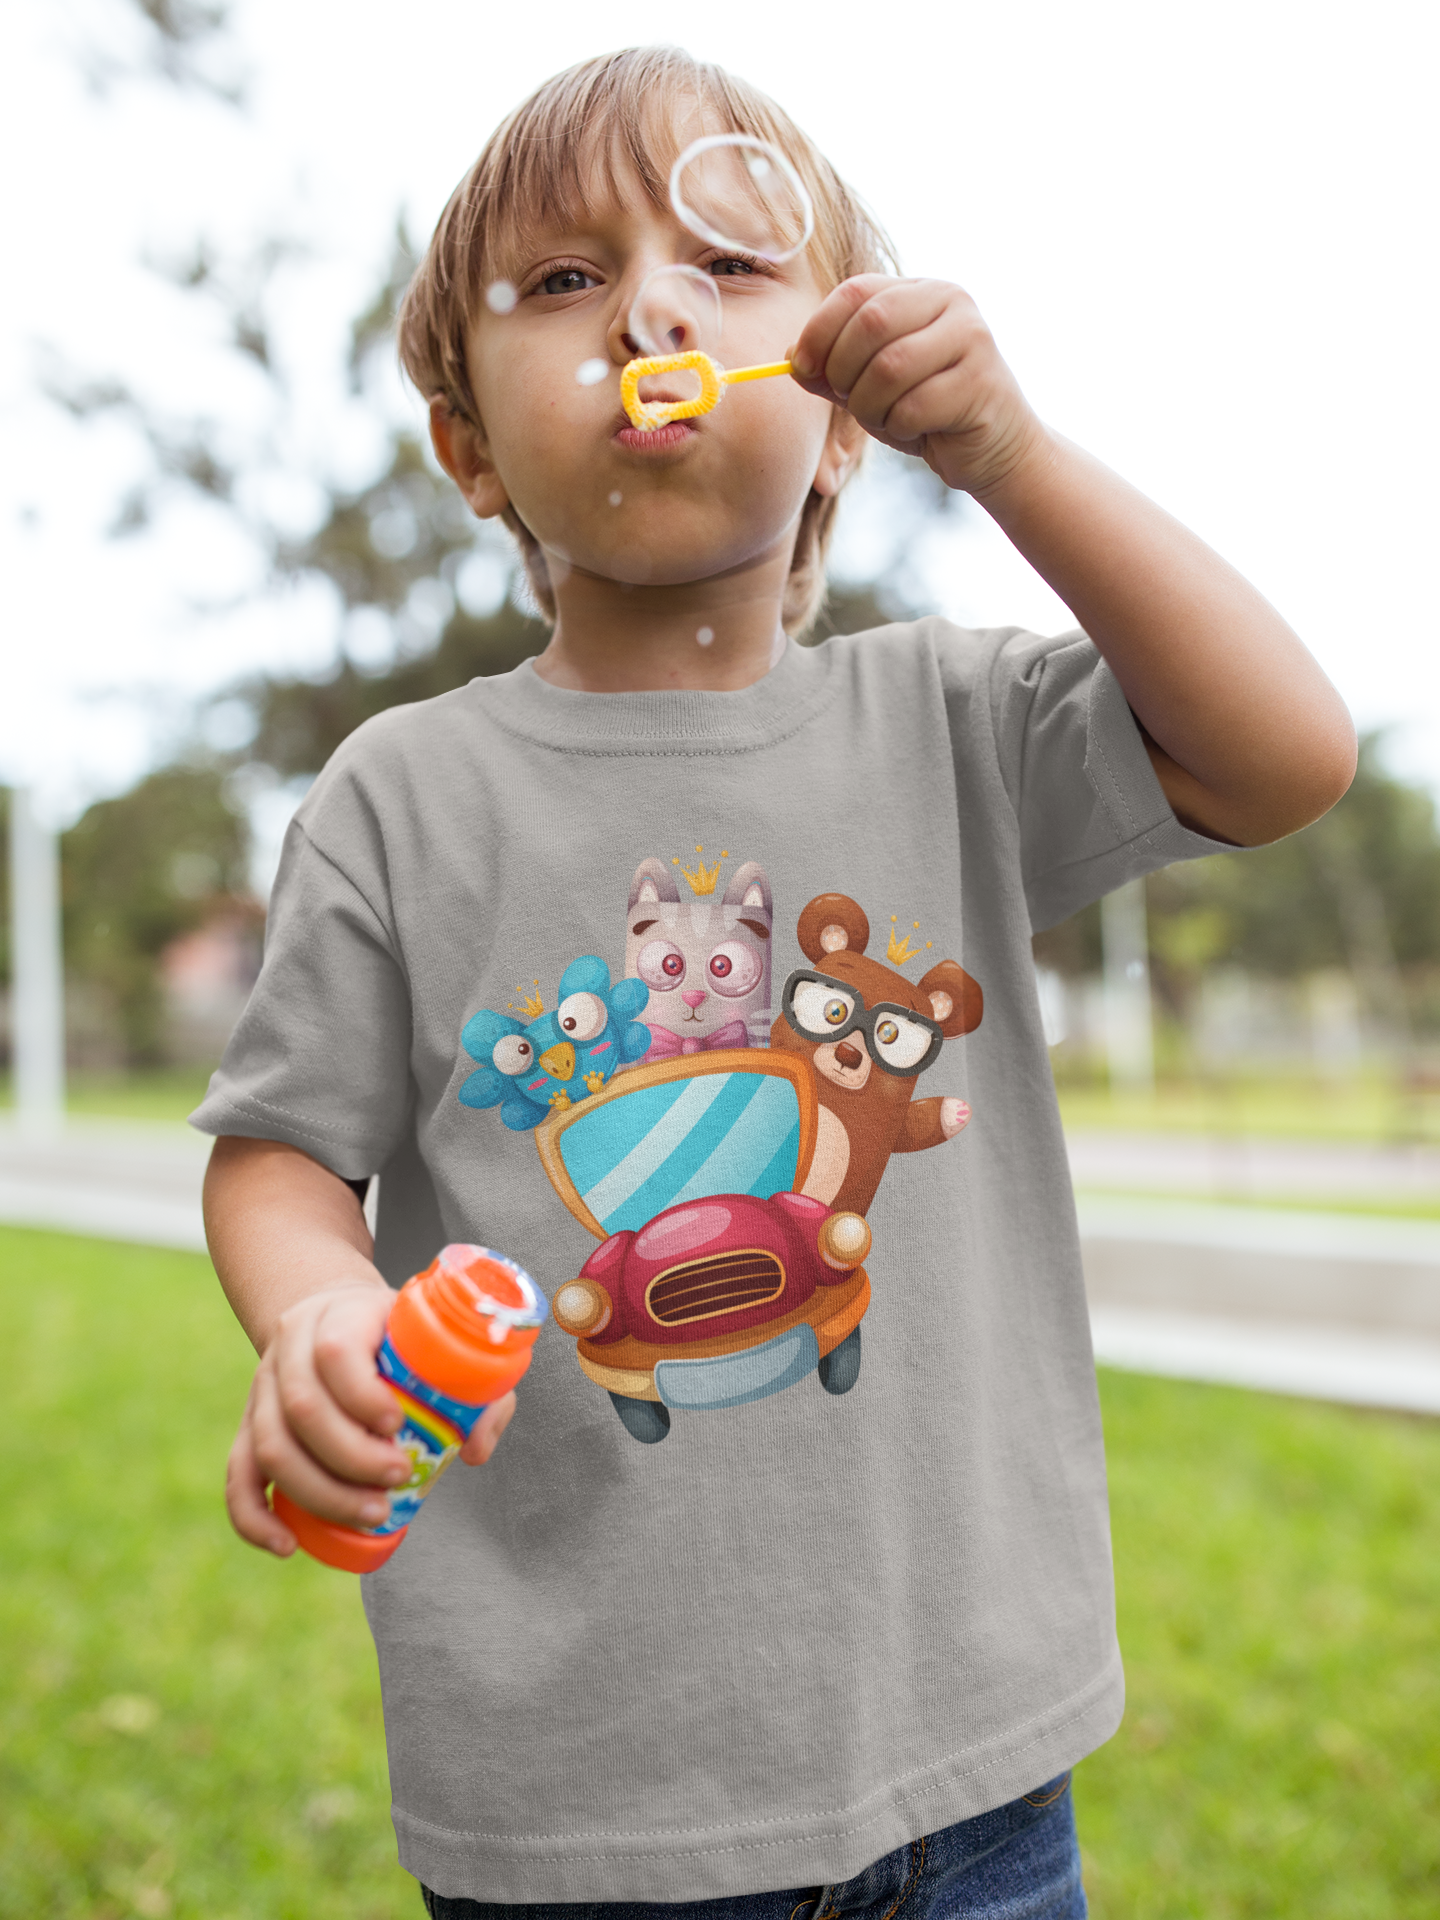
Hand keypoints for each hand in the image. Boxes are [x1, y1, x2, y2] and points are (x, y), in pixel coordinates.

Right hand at [227, 1285, 523, 1555]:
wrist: (336, 1317)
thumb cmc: (399, 1338)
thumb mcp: (440, 1342)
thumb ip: (478, 1389)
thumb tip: (472, 1450)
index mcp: (339, 1315)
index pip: (336, 1352)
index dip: (363, 1395)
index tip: (399, 1424)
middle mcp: (291, 1348)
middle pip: (302, 1407)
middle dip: (352, 1456)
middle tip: (398, 1478)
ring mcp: (263, 1388)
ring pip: (270, 1445)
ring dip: (320, 1491)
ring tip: (372, 1513)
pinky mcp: (248, 1426)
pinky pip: (237, 1475)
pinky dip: (254, 1517)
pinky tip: (286, 1545)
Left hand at [790, 276, 1045, 498]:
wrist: (993, 449)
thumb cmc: (927, 412)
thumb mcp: (870, 387)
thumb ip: (832, 369)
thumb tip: (790, 357)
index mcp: (920, 290)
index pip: (856, 291)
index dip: (819, 330)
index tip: (802, 367)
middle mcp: (951, 301)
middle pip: (871, 323)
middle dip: (844, 371)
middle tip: (848, 399)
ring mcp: (971, 338)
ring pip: (890, 367)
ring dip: (870, 406)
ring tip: (884, 419)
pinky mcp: (981, 382)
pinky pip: (914, 406)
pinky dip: (899, 427)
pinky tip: (916, 431)